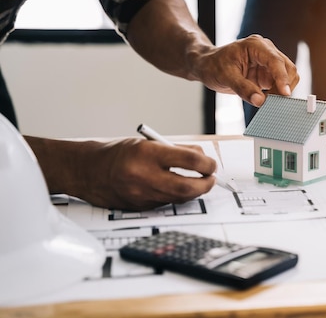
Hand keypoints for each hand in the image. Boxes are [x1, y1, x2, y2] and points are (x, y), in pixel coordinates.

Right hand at [29, 136, 217, 210]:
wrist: (88, 171)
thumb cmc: (119, 154)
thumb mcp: (148, 143)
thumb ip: (176, 150)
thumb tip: (203, 157)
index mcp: (147, 153)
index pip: (189, 160)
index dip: (206, 163)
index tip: (211, 163)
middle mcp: (144, 175)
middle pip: (187, 186)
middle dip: (206, 184)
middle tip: (212, 178)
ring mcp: (141, 195)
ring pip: (179, 198)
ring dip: (195, 192)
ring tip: (200, 183)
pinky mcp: (140, 207)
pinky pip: (167, 203)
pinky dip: (178, 196)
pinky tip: (180, 189)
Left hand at [194, 34, 299, 107]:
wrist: (207, 66)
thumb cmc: (213, 66)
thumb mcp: (225, 77)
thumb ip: (243, 88)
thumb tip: (260, 101)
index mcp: (256, 46)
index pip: (276, 61)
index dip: (282, 77)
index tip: (285, 93)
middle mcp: (266, 51)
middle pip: (288, 68)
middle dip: (284, 85)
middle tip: (272, 102)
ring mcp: (268, 62)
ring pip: (288, 76)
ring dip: (282, 90)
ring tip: (267, 101)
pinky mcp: (268, 73)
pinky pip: (280, 84)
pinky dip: (278, 93)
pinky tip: (266, 99)